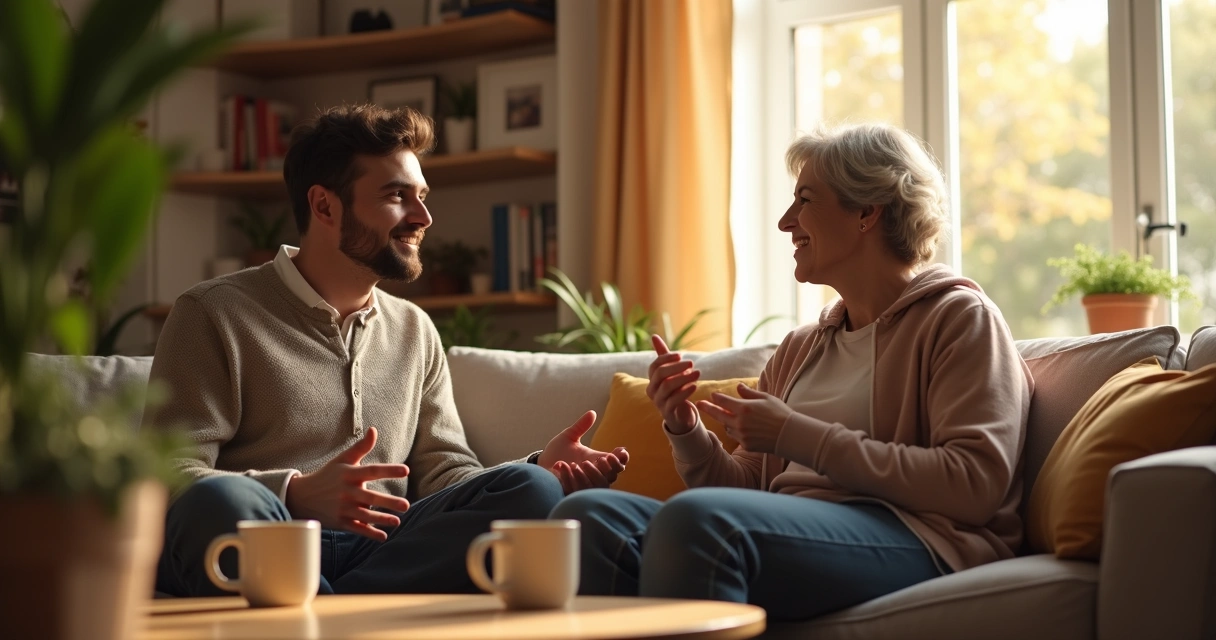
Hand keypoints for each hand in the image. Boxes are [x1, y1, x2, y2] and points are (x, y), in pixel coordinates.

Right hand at [284, 427, 410, 541]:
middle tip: (406, 505)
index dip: (389, 470)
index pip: (372, 471)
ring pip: (365, 516)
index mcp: (349, 475)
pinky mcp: (340, 522)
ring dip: (381, 519)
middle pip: (370, 498)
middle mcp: (347, 492)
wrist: (301, 497)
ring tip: (397, 522)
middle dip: (388, 502)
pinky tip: (383, 536)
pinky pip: (357, 529)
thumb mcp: (342, 460)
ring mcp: (343, 508)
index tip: (406, 470)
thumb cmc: (327, 475)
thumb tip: (374, 430)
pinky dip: (369, 533)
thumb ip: (361, 447)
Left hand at [539, 410, 629, 494]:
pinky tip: (560, 465)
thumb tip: (592, 412)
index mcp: (596, 460)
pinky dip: (570, 476)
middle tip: (603, 459)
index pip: (618, 463)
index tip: (619, 450)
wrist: (541, 465)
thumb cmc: (557, 451)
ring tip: (580, 463)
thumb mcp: (569, 436)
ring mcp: (584, 484)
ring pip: (598, 484)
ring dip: (592, 474)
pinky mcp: (573, 491)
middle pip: (612, 476)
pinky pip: (578, 488)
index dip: (622, 458)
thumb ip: (581, 425)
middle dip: (611, 468)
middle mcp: (593, 473)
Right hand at [646, 334, 700, 433]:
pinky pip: (673, 401)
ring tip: (697, 373)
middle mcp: (652, 390)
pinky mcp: (667, 412)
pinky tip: (695, 386)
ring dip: (683, 378)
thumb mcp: (671, 373)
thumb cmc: (675, 390)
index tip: (681, 355)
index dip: (666, 358)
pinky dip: (684, 392)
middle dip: (676, 367)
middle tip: (692, 363)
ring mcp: (658, 402)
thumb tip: (654, 336)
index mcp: (652, 379)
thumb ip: (663, 356)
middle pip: (660, 374)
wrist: (680, 415)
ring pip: (667, 386)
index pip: (654, 365)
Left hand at [696, 384, 794, 453]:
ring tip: (730, 417)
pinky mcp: (746, 445)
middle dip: (707, 408)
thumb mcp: (766, 398)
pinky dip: (736, 431)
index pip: (723, 401)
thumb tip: (738, 386)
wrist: (790, 435)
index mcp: (744, 408)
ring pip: (727, 427)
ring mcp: (742, 435)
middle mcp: (740, 422)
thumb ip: (749, 393)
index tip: (713, 395)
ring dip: (726, 421)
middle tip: (698, 404)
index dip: (717, 397)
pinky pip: (735, 436)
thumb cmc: (780, 413)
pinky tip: (743, 428)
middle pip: (718, 415)